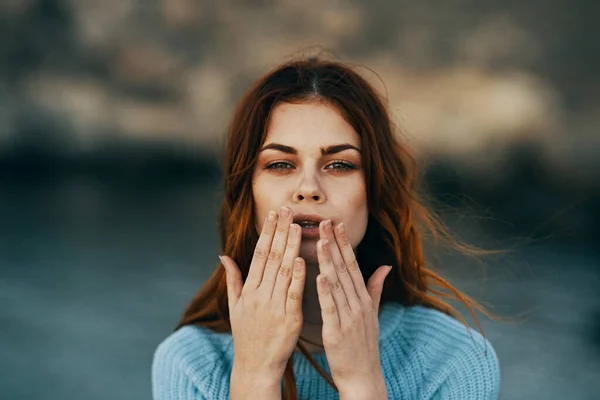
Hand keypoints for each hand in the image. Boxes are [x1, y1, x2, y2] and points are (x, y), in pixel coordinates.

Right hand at [220, 206, 305, 380]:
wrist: (255, 366)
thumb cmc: (247, 335)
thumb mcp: (235, 306)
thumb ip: (232, 279)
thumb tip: (223, 255)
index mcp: (248, 290)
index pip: (258, 254)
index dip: (267, 233)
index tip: (274, 214)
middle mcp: (260, 295)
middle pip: (271, 258)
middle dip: (280, 232)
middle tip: (287, 210)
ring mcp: (274, 306)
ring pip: (283, 271)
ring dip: (290, 247)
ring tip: (297, 227)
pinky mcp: (289, 319)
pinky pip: (294, 294)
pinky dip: (298, 276)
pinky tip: (302, 259)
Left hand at [315, 219, 391, 397]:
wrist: (363, 377)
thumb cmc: (363, 346)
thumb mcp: (372, 314)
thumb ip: (375, 289)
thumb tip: (385, 266)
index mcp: (364, 299)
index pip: (353, 265)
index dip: (345, 244)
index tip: (337, 224)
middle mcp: (358, 304)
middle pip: (346, 269)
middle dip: (335, 244)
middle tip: (326, 222)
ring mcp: (349, 317)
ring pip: (338, 284)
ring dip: (329, 261)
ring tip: (321, 241)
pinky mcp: (338, 331)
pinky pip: (332, 308)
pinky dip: (326, 291)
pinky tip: (320, 276)